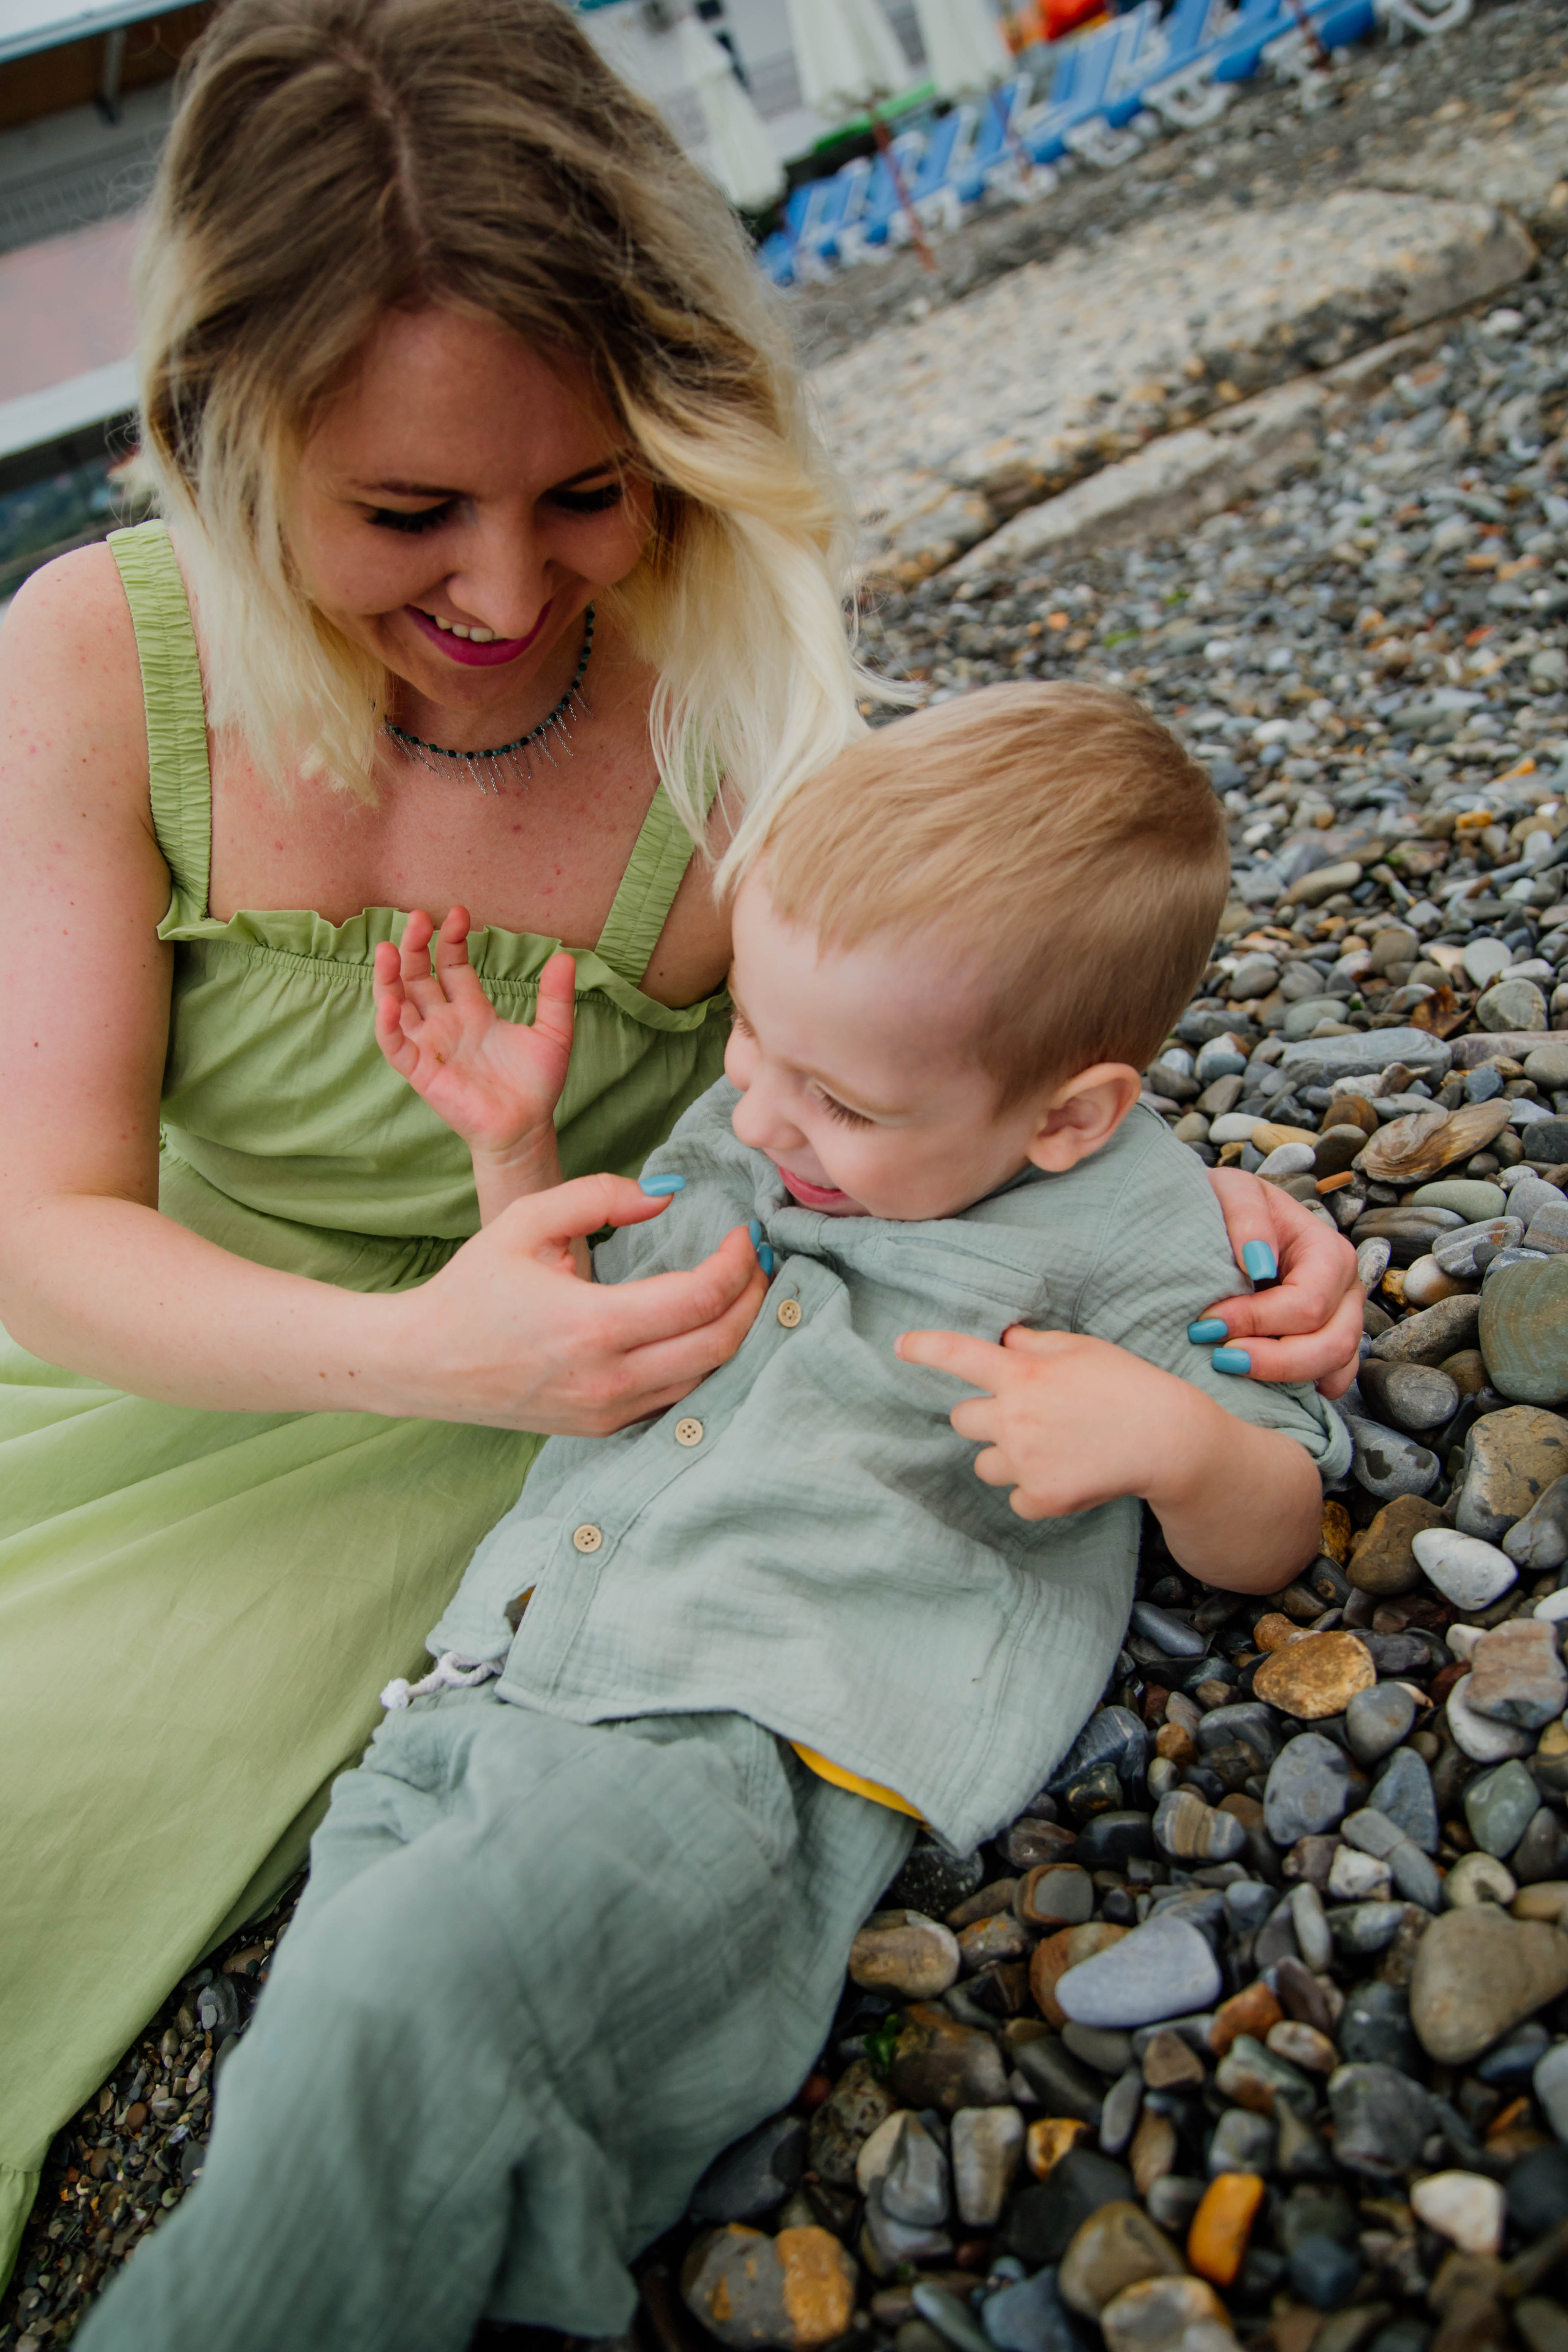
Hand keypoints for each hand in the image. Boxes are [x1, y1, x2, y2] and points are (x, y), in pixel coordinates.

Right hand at [374, 908, 574, 1167]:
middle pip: (419, 976)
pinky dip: (387, 1024)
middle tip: (419, 918)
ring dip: (389, 977)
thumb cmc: (536, 1086)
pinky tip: (389, 1001)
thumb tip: (565, 956)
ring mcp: (431, 1045)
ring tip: (386, 949)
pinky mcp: (421, 1071)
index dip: (451, 940)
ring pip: (397, 1004)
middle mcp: (446, 1023)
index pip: (451, 965)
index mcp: (473, 1010)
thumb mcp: (553, 1034)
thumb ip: (555, 997)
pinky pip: (395, 1045)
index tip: (458, 913)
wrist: (527, 1129)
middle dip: (416, 947)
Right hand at [394, 1173, 767, 1433]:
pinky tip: (706, 1327)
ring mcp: (609, 1411)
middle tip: (760, 1260)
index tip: (745, 1233)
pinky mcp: (604, 1427)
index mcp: (593, 1325)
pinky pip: (678, 1397)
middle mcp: (609, 1379)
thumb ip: (599, 1195)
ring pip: (708, 1377)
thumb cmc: (472, 1288)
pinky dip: (705, 1362)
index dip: (739, 1261)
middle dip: (755, 1297)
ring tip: (743, 1289)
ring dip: (738, 1332)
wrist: (422, 1365)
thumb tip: (665, 1194)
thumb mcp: (525, 1220)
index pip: (702, 1296)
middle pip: (722, 1343)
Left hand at [895, 1325, 1198, 1520]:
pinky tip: (1067, 1474)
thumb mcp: (1083, 1349)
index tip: (900, 1346)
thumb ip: (1035, 1345)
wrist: (1169, 1440)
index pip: (958, 1355)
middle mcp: (1014, 1417)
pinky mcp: (1042, 1498)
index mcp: (1022, 1374)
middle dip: (985, 1417)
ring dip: (1005, 1457)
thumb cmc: (1128, 1385)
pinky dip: (1033, 1491)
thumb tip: (1005, 1340)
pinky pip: (1015, 1498)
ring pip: (984, 1464)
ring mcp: (1025, 1461)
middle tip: (1027, 1416)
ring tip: (1053, 1448)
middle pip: (961, 1419)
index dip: (925, 1348)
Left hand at [1200, 1168, 1362, 1397]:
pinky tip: (1265, 1388)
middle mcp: (1345, 1289)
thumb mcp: (1232, 1191)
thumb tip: (1259, 1263)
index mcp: (1328, 1251)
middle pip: (1330, 1344)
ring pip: (1334, 1366)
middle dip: (1272, 1359)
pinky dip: (1302, 1389)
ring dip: (1281, 1377)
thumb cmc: (1228, 1204)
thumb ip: (1246, 1216)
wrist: (1223, 1215)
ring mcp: (1343, 1319)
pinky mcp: (1328, 1341)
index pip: (1307, 1305)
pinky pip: (1332, 1378)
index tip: (1206, 1322)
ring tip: (1230, 1367)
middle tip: (1218, 1357)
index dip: (1257, 1321)